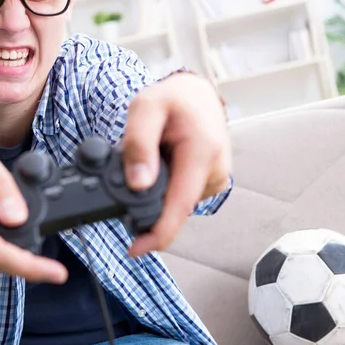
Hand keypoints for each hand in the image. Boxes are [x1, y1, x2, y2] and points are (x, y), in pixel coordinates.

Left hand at [121, 73, 231, 257]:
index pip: (180, 204)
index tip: (136, 249)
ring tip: (151, 159)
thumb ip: (139, 144)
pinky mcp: (211, 183)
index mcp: (201, 152)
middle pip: (174, 208)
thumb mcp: (145, 108)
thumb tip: (138, 183)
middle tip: (128, 173)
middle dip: (146, 204)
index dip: (158, 233)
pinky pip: (180, 196)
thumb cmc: (173, 99)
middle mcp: (215, 170)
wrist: (197, 95)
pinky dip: (165, 187)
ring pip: (175, 203)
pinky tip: (162, 166)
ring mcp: (216, 179)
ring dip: (155, 192)